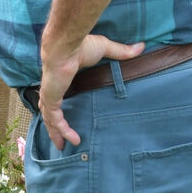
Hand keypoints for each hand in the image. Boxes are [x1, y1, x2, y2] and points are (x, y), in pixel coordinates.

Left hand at [38, 34, 144, 149]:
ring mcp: (50, 94)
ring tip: (63, 147)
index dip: (58, 106)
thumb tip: (141, 47)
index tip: (64, 116)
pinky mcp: (51, 99)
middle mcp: (53, 88)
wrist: (66, 45)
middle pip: (50, 111)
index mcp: (61, 78)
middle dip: (53, 126)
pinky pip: (55, 119)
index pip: (57, 95)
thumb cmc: (81, 45)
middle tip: (59, 140)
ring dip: (56, 133)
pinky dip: (63, 130)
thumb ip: (121, 52)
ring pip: (50, 118)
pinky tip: (73, 140)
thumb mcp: (105, 49)